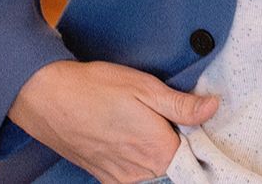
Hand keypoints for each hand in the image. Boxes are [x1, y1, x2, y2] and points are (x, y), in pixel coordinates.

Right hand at [8, 58, 217, 183]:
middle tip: (166, 115)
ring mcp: (121, 180)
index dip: (197, 137)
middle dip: (177, 143)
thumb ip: (181, 104)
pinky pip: (135, 176)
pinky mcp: (106, 179)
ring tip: (145, 122)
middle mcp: (141, 174)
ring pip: (155, 172)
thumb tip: (213, 107)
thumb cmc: (96, 87)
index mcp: (157, 151)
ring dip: (157, 152)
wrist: (48, 99)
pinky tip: (129, 135)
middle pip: (175, 165)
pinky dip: (139, 161)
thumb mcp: (144, 86)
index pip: (195, 156)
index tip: (194, 119)